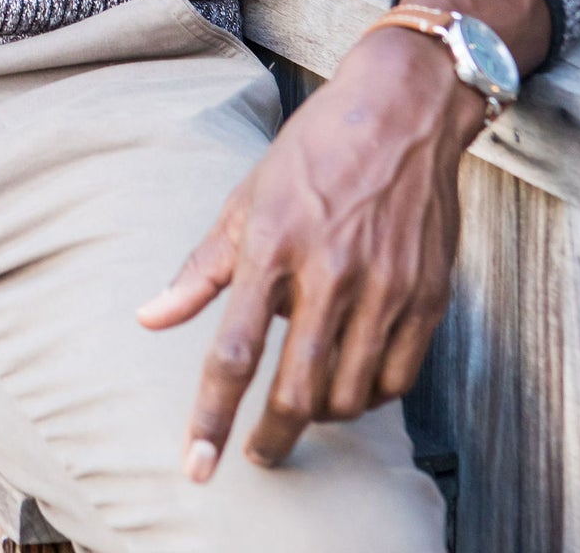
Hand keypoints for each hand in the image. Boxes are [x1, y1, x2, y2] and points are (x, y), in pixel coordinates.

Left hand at [137, 24, 481, 478]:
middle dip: (272, 437)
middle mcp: (330, 268)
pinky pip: (398, 378)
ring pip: (349, 394)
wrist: (403, 110)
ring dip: (321, 415)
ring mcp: (385, 284)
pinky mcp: (429, 293)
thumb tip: (150, 319)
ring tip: (306, 403)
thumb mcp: (247, 197)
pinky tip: (352, 380)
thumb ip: (201, 269)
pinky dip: (369, 394)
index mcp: (273, 241)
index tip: (198, 468)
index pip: (235, 350)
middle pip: (298, 391)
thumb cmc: (315, 151)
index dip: (213, 418)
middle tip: (260, 452)